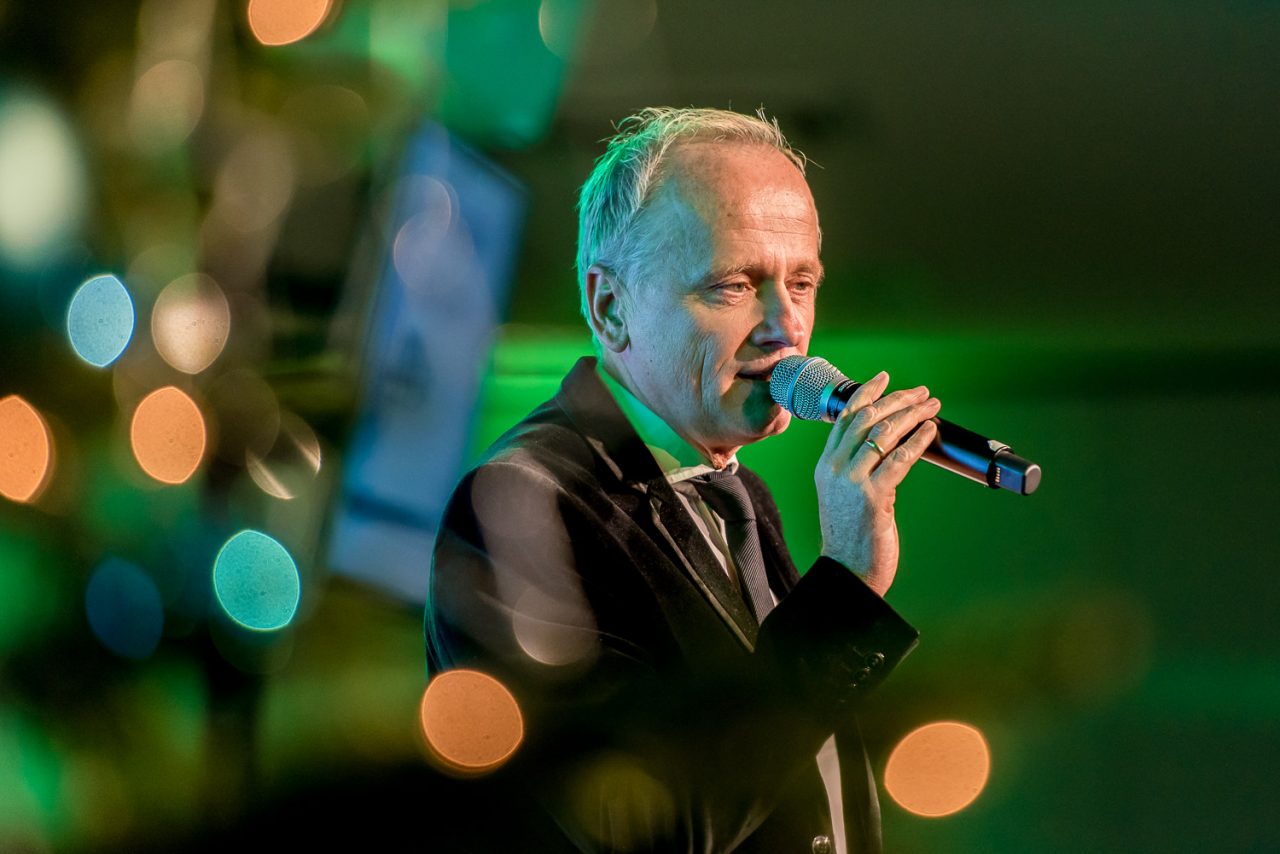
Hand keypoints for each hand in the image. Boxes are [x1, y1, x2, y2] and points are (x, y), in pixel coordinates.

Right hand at [814, 371, 939, 595]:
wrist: (848, 572)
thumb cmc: (852, 535)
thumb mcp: (845, 494)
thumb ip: (856, 468)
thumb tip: (890, 442)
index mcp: (825, 466)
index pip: (845, 417)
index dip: (868, 393)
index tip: (886, 378)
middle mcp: (834, 469)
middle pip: (867, 419)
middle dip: (898, 400)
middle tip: (922, 393)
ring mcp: (852, 482)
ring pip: (884, 434)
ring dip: (912, 415)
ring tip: (932, 406)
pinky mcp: (873, 497)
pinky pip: (900, 459)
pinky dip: (918, 440)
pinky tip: (931, 431)